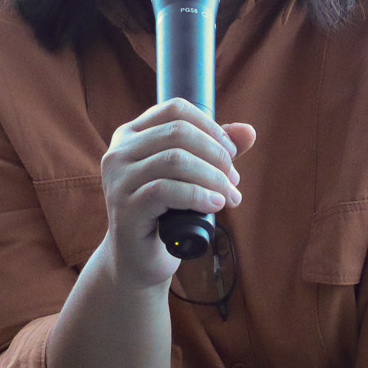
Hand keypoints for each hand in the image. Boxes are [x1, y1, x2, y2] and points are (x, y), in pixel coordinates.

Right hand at [98, 97, 256, 287]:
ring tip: (229, 197)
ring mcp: (118, 180)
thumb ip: (215, 151)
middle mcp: (118, 152)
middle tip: (233, 181)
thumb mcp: (190, 177)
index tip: (231, 153)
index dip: (210, 126)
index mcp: (131, 135)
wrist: (138, 259)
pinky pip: (166, 191)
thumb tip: (249, 131)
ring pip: (175, 160)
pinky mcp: (125, 208)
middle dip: (216, 155)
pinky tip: (215, 205)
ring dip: (212, 177)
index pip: (175, 109)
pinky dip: (198, 195)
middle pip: (178, 132)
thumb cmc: (165, 213)